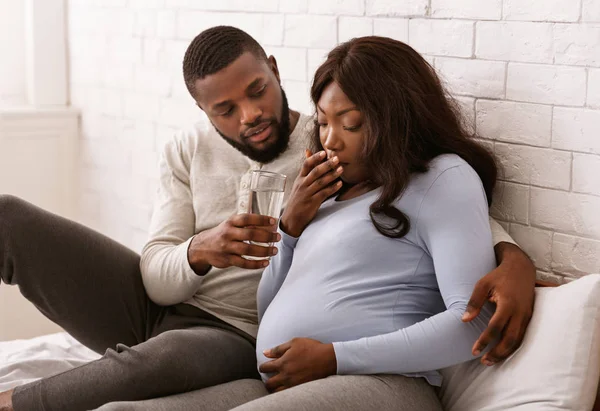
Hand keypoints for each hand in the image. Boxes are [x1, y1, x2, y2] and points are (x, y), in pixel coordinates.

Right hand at [187, 214, 280, 273]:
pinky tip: (265, 262)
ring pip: (248, 250)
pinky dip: (256, 264)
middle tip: (277, 237)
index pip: (247, 219)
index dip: (261, 219)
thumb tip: (268, 226)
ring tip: (274, 250)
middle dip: (266, 236)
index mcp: (230, 222)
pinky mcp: (227, 260)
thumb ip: (246, 225)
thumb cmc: (222, 234)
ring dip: (264, 251)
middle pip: (250, 234)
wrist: (202, 247)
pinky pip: (244, 263)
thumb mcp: (230, 225)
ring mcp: (227, 247)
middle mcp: (228, 234)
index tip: (274, 221)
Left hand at [259, 338, 336, 391]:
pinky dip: (284, 392)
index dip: (262, 367)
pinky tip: (286, 388)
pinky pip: (288, 395)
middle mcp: (285, 376)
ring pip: (277, 392)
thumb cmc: (311, 348)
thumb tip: (265, 353)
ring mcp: (293, 384)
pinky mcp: (300, 389)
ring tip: (276, 385)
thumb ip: (278, 349)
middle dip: (267, 381)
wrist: (327, 359)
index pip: (265, 368)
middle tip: (269, 379)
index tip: (264, 367)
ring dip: (275, 388)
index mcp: (282, 363)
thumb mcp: (294, 343)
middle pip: (269, 384)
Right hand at [279, 150, 342, 236]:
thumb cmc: (298, 199)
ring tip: (341, 169)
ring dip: (332, 175)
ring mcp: (307, 193)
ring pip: (320, 182)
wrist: (291, 218)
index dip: (315, 157)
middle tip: (337, 159)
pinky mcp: (312, 202)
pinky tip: (339, 184)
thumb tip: (308, 151)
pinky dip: (332, 188)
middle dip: (327, 164)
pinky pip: (323, 193)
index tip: (324, 152)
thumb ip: (306, 169)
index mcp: (299, 179)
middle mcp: (302, 185)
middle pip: (315, 172)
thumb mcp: (299, 183)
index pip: (306, 165)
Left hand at [463, 242, 535, 364]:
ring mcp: (527, 315)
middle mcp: (520, 312)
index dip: (484, 341)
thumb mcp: (482, 284)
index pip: (495, 328)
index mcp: (508, 304)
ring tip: (491, 360)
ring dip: (505, 353)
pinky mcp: (529, 317)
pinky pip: (523, 336)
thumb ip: (474, 302)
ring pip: (518, 340)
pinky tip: (503, 351)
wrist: (521, 268)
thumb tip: (465, 320)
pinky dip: (513, 346)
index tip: (474, 351)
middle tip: (483, 361)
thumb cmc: (498, 276)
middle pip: (510, 339)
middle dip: (497, 353)